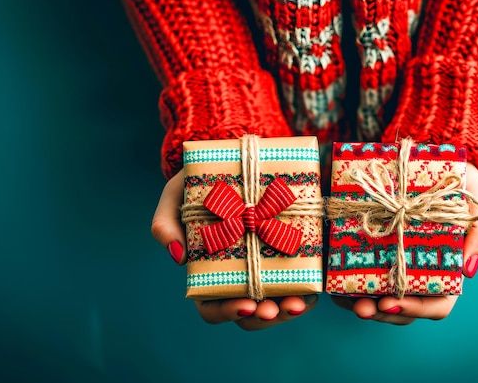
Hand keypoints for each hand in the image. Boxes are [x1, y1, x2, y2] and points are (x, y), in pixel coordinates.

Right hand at [151, 169, 317, 330]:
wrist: (239, 159)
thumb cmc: (201, 183)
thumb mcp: (175, 196)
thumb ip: (165, 223)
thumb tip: (178, 258)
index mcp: (210, 272)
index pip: (212, 307)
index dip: (227, 312)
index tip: (245, 305)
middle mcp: (240, 276)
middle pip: (251, 313)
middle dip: (265, 317)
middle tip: (276, 309)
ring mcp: (266, 268)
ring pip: (279, 305)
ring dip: (289, 309)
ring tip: (299, 302)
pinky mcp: (291, 255)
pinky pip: (302, 282)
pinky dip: (308, 289)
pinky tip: (312, 286)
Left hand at [331, 163, 477, 324]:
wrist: (433, 158)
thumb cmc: (461, 183)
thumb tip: (468, 272)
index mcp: (447, 268)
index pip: (436, 303)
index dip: (415, 308)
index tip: (390, 302)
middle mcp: (419, 270)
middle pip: (402, 306)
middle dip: (380, 312)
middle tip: (360, 307)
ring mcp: (394, 260)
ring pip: (377, 297)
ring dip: (359, 303)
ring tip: (342, 300)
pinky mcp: (372, 246)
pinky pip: (357, 274)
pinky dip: (344, 282)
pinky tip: (333, 281)